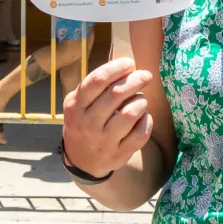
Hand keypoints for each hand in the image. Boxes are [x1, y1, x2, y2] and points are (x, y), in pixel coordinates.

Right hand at [60, 56, 152, 179]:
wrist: (82, 160)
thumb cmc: (84, 122)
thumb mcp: (78, 104)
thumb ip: (96, 86)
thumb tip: (127, 66)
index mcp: (75, 106)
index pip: (97, 80)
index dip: (116, 68)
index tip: (129, 63)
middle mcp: (87, 123)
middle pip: (116, 94)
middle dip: (135, 80)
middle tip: (145, 76)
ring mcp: (103, 140)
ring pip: (130, 113)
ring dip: (141, 101)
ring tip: (141, 99)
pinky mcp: (119, 154)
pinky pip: (140, 133)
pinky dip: (146, 121)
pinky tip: (143, 117)